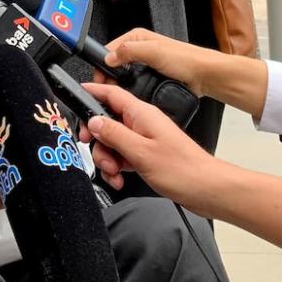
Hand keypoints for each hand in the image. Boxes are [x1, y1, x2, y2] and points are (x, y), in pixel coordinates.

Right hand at [80, 83, 215, 207]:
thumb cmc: (182, 169)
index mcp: (142, 113)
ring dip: (108, 158)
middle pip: (107, 122)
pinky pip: (124, 155)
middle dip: (99, 141)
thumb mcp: (140, 152)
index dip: (92, 92)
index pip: (111, 93)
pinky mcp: (148, 153)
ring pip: (114, 141)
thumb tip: (94, 121)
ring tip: (115, 172)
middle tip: (99, 154)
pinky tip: (121, 178)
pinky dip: (118, 167)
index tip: (76, 96)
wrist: (205, 188)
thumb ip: (114, 134)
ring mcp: (145, 138)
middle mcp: (143, 122)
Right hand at [101, 28, 218, 96]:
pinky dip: (131, 89)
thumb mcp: (154, 51)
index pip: (109, 49)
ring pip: (123, 75)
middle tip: (108, 89)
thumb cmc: (186, 60)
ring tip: (119, 94)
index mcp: (137, 37)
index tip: (99, 78)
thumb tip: (110, 57)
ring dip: (120, 84)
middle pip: (114, 63)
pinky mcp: (150, 76)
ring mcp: (145, 63)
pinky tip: (132, 95)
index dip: (102, 64)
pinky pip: (134, 83)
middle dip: (109, 76)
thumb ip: (129, 51)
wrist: (204, 76)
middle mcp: (140, 48)